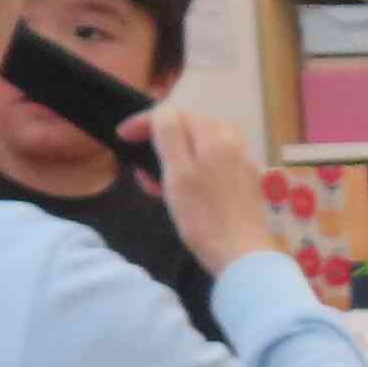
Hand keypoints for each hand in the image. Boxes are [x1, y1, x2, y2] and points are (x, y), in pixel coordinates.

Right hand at [121, 106, 270, 276]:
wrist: (242, 254)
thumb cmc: (203, 217)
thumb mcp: (178, 173)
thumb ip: (170, 135)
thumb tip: (162, 112)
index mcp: (215, 135)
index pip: (173, 113)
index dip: (144, 122)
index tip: (122, 137)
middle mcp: (233, 141)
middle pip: (187, 128)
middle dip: (159, 142)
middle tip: (138, 166)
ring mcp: (242, 161)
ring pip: (198, 147)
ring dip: (172, 159)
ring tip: (154, 183)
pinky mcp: (245, 181)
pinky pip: (211, 164)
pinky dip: (190, 171)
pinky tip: (178, 194)